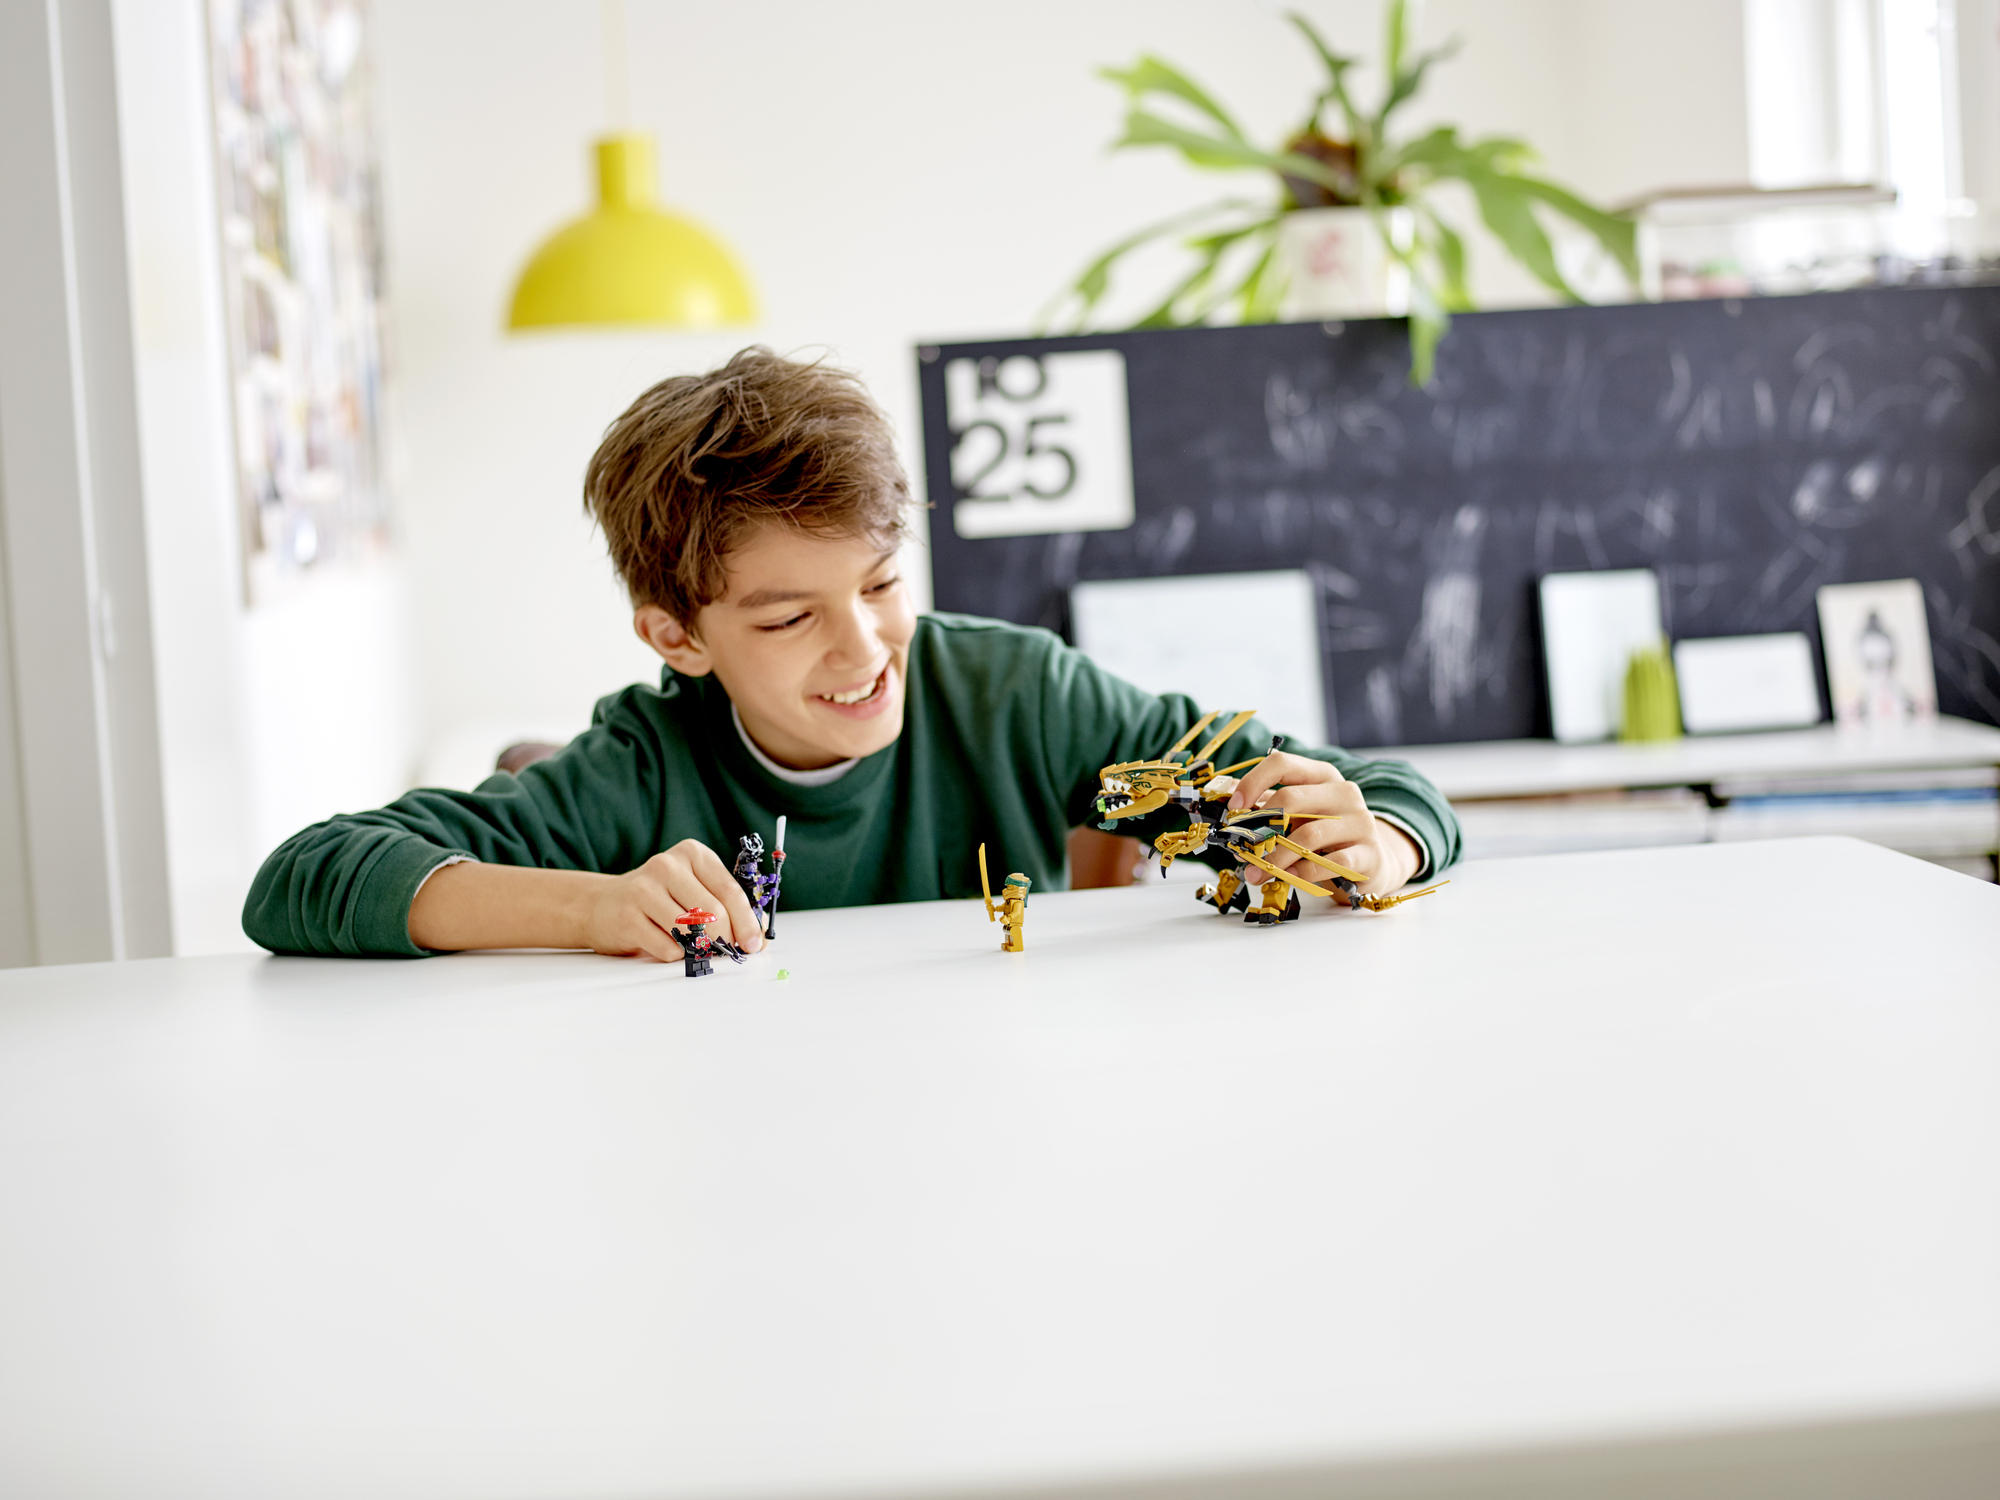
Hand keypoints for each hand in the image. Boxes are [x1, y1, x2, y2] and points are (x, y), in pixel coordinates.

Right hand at [581, 840, 763, 960]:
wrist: (603, 905)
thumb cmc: (659, 900)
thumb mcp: (693, 890)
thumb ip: (725, 906)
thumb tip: (758, 937)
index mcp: (692, 854)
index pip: (729, 890)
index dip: (747, 922)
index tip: (754, 945)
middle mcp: (667, 865)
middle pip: (713, 912)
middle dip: (726, 940)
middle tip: (726, 953)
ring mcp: (644, 889)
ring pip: (691, 931)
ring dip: (700, 948)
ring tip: (694, 947)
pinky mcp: (627, 917)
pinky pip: (668, 948)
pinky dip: (675, 955)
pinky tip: (665, 945)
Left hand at [1224, 753, 1420, 901]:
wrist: (1372, 861)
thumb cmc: (1326, 835)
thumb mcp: (1298, 815)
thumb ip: (1266, 807)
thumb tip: (1226, 803)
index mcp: (1321, 775)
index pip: (1283, 763)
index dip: (1252, 783)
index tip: (1233, 808)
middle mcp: (1343, 792)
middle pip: (1292, 799)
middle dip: (1260, 827)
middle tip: (1241, 849)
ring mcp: (1360, 821)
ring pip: (1308, 835)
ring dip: (1275, 857)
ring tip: (1256, 873)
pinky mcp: (1369, 853)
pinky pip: (1330, 862)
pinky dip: (1303, 872)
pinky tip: (1289, 878)